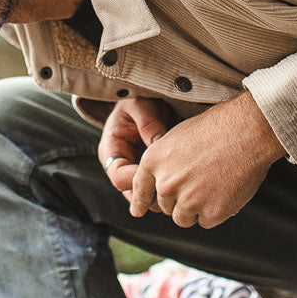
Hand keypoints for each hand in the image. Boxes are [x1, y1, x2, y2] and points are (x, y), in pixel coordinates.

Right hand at [98, 96, 177, 212]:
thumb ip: (147, 124)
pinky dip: (170, 190)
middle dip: (152, 194)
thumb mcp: (139, 106)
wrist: (150, 100)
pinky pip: (159, 191)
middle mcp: (122, 166)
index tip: (159, 172)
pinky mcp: (151, 175)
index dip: (137, 179)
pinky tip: (185, 183)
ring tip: (182, 185)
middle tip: (174, 186)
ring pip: (146, 197)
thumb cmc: (140, 100)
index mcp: (111, 150)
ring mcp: (137, 172)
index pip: (118, 176)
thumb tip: (159, 144)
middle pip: (132, 193)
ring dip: (163, 196)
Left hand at [128, 91, 284, 228]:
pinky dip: (216, 211)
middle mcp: (166, 184)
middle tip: (200, 180)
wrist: (246, 131)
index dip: (141, 202)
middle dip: (179, 198)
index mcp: (153, 162)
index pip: (140, 190)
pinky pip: (207, 221)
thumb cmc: (215, 128)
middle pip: (165, 206)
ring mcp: (188, 200)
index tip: (138, 210)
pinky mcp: (211, 212)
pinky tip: (226, 191)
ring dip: (195, 209)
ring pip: (183, 218)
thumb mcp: (176, 137)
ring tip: (213, 186)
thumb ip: (164, 163)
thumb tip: (160, 183)